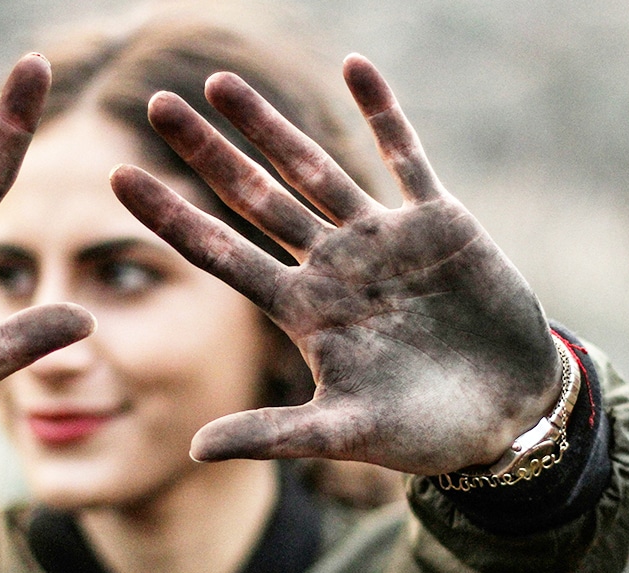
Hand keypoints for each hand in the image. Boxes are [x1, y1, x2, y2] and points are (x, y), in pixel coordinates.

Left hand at [110, 54, 559, 474]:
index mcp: (302, 311)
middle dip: (207, 152)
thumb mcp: (345, 433)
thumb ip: (274, 435)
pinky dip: (383, 113)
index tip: (118, 178)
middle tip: (156, 104)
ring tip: (221, 83)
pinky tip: (355, 66)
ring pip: (314, 167)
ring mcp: (382, 238)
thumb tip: (191, 450)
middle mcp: (331, 265)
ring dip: (270, 125)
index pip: (220, 253)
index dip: (171, 217)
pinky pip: (405, 156)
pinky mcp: (438, 222)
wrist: (510, 412)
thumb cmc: (425, 430)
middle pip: (254, 197)